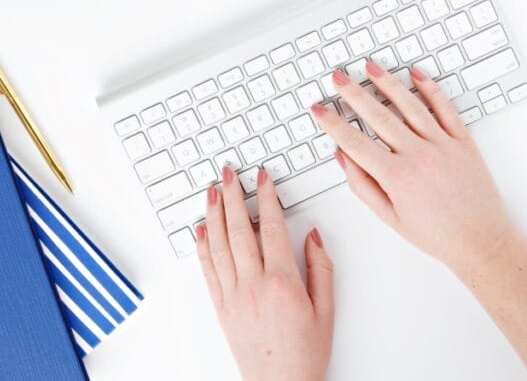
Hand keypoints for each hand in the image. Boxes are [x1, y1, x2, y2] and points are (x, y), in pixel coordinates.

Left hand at [196, 166, 334, 380]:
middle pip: (238, 230)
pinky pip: (208, 270)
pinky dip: (202, 246)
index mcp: (282, 283)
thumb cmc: (304, 353)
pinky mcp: (221, 307)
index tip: (262, 178)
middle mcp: (252, 286)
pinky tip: (200, 230)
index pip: (270, 227)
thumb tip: (311, 236)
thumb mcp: (326, 309)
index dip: (265, 197)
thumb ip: (321, 268)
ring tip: (212, 191)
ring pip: (218, 245)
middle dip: (232, 196)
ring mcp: (233, 296)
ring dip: (213, 214)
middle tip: (229, 173)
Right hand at [310, 62, 515, 274]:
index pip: (354, 141)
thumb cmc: (437, 234)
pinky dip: (430, 88)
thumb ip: (363, 186)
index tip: (319, 110)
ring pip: (409, 105)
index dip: (332, 123)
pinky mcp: (463, 141)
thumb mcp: (390, 217)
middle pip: (378, 115)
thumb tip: (343, 157)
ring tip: (370, 67)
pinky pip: (444, 107)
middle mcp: (418, 155)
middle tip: (338, 78)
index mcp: (396, 177)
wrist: (480, 241)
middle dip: (353, 93)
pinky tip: (415, 74)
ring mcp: (442, 145)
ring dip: (387, 82)